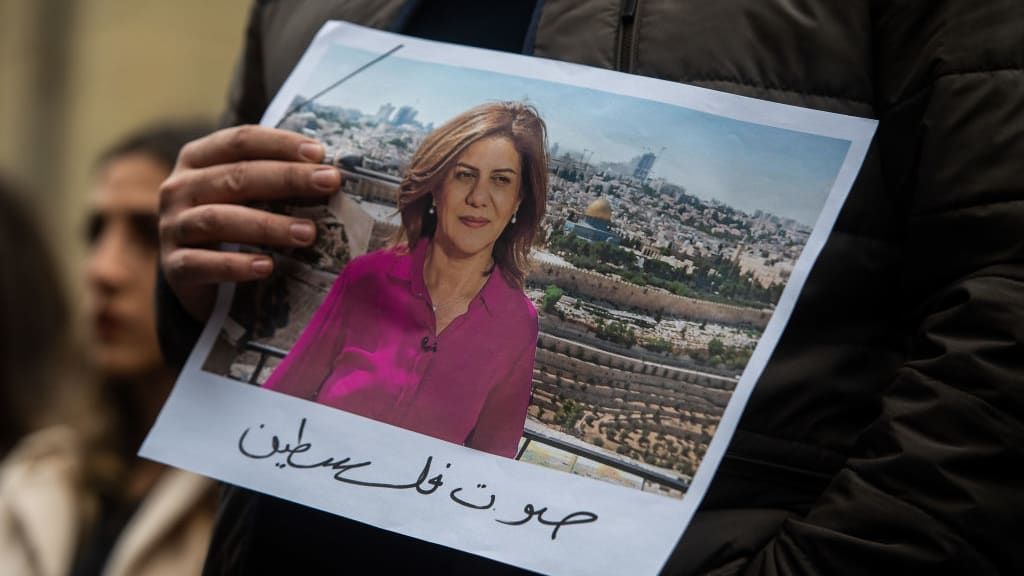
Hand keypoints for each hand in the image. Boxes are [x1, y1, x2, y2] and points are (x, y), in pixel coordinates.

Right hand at [159, 125, 340, 320]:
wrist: (191, 274)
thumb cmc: (229, 222)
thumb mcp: (243, 194)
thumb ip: (272, 179)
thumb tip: (331, 172)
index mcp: (197, 159)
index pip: (240, 141)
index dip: (280, 144)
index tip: (320, 153)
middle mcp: (179, 188)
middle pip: (235, 177)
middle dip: (287, 178)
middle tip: (329, 183)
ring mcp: (172, 227)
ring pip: (218, 220)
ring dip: (267, 225)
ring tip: (308, 233)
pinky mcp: (174, 266)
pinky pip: (202, 264)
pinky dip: (235, 265)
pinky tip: (267, 267)